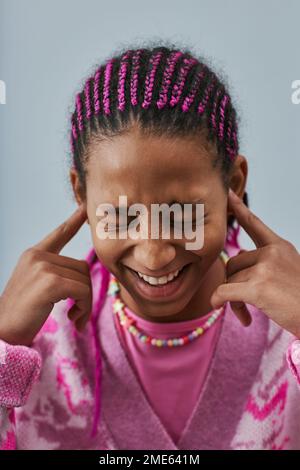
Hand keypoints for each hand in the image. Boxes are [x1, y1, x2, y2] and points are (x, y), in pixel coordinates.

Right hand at [0, 205, 91, 345]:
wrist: (3, 332)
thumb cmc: (23, 314)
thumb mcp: (37, 286)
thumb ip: (56, 273)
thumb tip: (84, 273)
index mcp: (33, 255)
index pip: (59, 234)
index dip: (74, 221)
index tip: (86, 207)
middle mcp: (37, 255)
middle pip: (82, 267)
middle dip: (85, 292)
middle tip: (78, 313)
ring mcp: (43, 266)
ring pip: (85, 280)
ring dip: (85, 303)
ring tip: (74, 318)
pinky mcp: (50, 281)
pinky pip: (83, 291)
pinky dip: (84, 307)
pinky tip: (73, 320)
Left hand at [210, 188, 299, 337]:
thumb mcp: (289, 270)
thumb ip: (264, 261)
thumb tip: (238, 257)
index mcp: (280, 246)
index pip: (254, 223)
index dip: (239, 208)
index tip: (228, 194)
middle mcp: (271, 253)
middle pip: (233, 263)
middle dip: (234, 283)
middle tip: (242, 302)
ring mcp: (264, 269)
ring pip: (230, 280)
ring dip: (233, 300)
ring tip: (247, 315)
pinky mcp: (257, 288)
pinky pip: (224, 291)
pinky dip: (218, 300)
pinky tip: (221, 307)